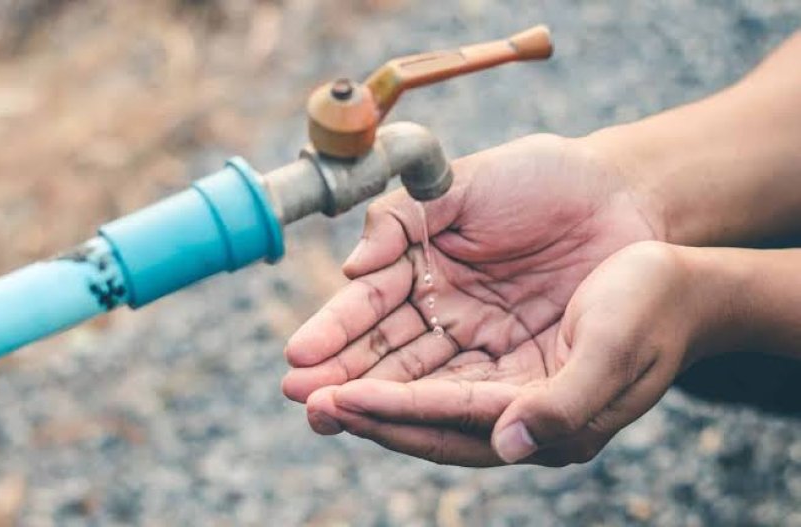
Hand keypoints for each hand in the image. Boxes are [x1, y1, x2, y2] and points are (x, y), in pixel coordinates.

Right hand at [282, 133, 661, 460]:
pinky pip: (475, 391)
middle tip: (302, 400)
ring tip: (331, 417)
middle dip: (342, 376)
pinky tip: (397, 422)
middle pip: (386, 351)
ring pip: (421, 378)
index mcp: (422, 264)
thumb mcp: (462, 185)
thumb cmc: (541, 179)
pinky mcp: (522, 367)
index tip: (300, 356)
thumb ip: (401, 221)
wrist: (621, 196)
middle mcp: (444, 310)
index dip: (335, 330)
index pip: (371, 305)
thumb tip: (352, 270)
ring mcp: (480, 340)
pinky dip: (436, 408)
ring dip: (376, 401)